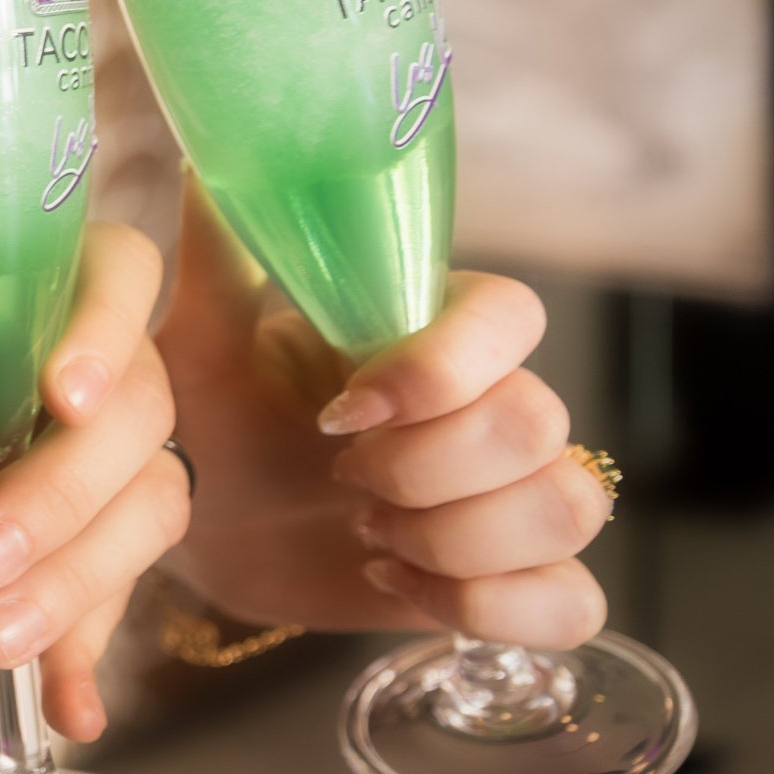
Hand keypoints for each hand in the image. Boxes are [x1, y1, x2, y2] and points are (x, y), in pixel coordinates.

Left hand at [0, 223, 187, 741]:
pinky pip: (115, 605)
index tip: (64, 396)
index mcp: (77, 291)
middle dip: (60, 497)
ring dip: (72, 585)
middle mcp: (127, 374)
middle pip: (135, 424)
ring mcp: (133, 465)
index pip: (124, 279)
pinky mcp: (113, 550)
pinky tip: (70, 713)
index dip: (106, 333)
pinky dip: (83, 660)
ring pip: (144, 518)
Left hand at [157, 180, 608, 647]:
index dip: (441, 370)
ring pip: (570, 508)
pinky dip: (488, 608)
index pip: (513, 315)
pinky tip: (400, 586)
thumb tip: (209, 165)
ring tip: (366, 535)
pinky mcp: (513, 580)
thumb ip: (219, 257)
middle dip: (424, 470)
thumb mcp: (199, 341)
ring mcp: (513, 492)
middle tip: (339, 479)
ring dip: (455, 538)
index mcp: (432, 326)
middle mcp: (492, 399)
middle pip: (539, 423)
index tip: (341, 409)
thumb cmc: (210, 416)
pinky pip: (574, 605)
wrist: (205, 526)